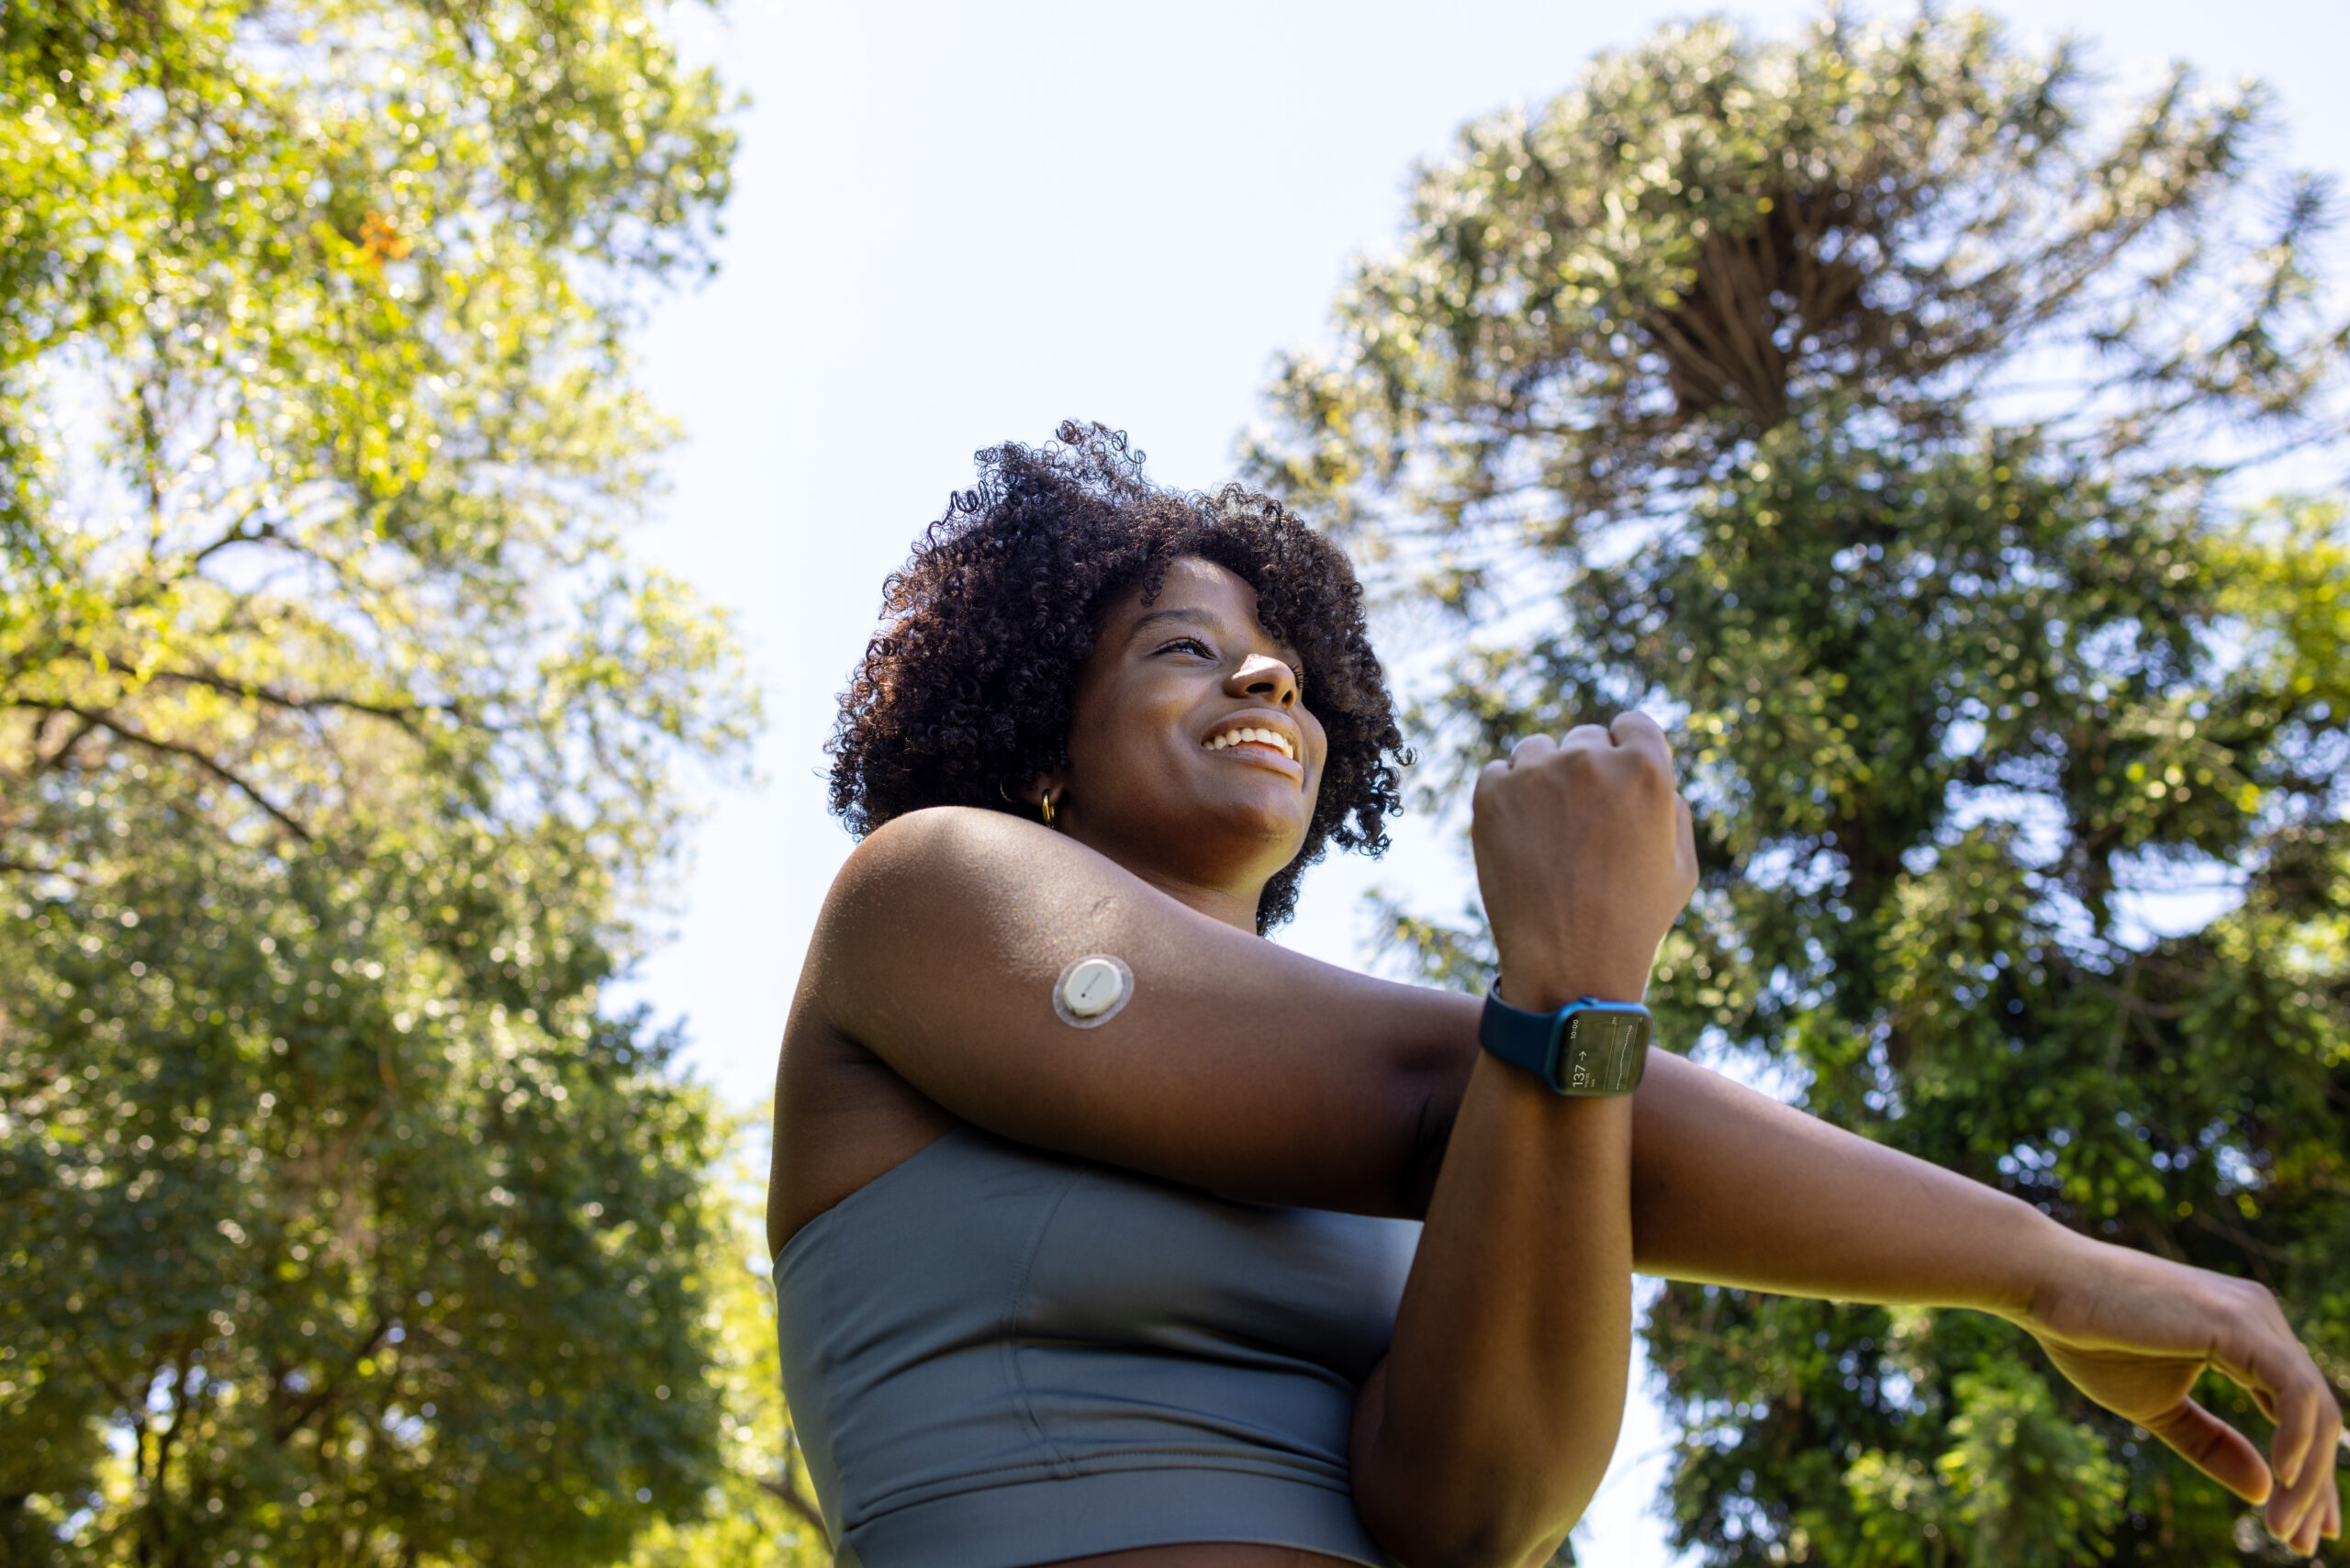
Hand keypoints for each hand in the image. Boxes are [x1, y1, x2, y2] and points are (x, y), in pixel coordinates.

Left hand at [1470, 713, 1697, 1007]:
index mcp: (1646, 770)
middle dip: (1586, 771)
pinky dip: (1506, 798)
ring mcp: (1537, 774)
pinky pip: (1499, 774)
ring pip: (1538, 751)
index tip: (1615, 776)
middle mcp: (1590, 761)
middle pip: (1584, 738)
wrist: (1570, 964)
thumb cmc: (1634, 920)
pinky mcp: (1492, 794)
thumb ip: (1670, 805)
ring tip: (1549, 834)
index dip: (1625, 749)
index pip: (1632, 723)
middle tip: (1581, 824)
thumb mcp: (1681, 865)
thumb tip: (1643, 770)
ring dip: (1543, 778)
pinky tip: (1521, 839)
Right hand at [2023, 1240, 2341, 1555]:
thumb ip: (2211, 1444)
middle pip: (2316, 1414)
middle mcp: (2261, 1318)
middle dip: (2314, 1487)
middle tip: (2303, 1543)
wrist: (2046, 1286)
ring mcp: (2254, 1316)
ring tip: (2285, 1529)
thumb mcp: (2158, 1407)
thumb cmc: (2091, 1338)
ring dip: (2309, 1478)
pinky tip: (2286, 1479)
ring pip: (2315, 1408)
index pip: (2298, 1411)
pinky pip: (2294, 1390)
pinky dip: (2298, 1439)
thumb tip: (2264, 1491)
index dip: (2308, 1475)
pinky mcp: (2238, 1322)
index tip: (2302, 1528)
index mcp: (2246, 1334)